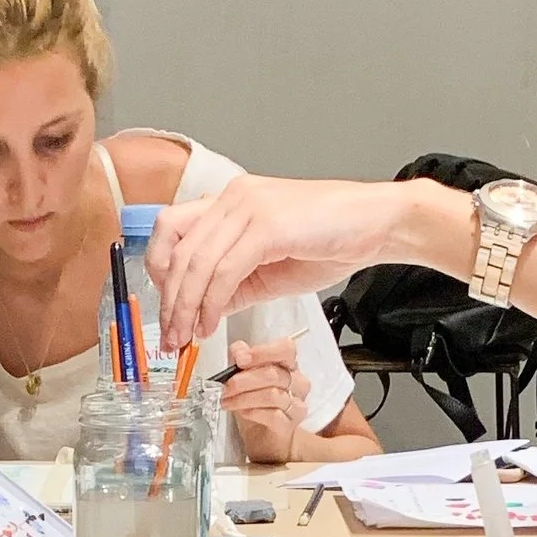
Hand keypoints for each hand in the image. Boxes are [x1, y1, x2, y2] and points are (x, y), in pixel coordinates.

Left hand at [148, 175, 419, 349]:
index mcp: (232, 201)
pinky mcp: (266, 225)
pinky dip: (212, 304)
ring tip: (186, 338)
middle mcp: (234, 197)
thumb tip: (206, 308)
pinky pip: (224, 271)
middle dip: (168, 300)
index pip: (172, 230)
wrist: (376, 225)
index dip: (159, 272)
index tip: (166, 310)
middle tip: (169, 336)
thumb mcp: (271, 266)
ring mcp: (248, 207)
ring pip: (195, 262)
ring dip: (186, 308)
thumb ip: (236, 282)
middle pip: (176, 249)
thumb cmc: (332, 240)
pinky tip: (212, 325)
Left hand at [219, 336, 307, 464]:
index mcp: (289, 365)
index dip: (262, 353)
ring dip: (244, 398)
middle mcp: (298, 382)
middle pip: (273, 374)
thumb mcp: (243, 376)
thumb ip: (241, 358)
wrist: (262, 437)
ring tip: (227, 401)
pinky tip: (242, 412)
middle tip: (226, 387)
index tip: (240, 360)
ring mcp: (297, 404)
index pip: (285, 349)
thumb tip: (239, 350)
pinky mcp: (290, 424)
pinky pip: (273, 415)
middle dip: (244, 380)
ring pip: (272, 395)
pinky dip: (253, 412)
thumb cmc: (255, 403)